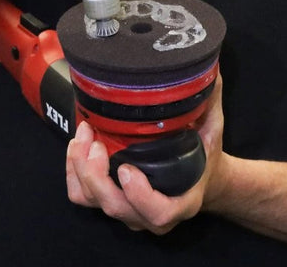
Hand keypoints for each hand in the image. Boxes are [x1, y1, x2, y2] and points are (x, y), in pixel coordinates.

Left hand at [66, 74, 225, 234]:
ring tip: (83, 134)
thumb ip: (209, 104)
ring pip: (93, 201)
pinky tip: (77, 145)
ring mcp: (128, 211)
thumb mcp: (213, 130)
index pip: (158, 212)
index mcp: (182, 201)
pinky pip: (81, 196)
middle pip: (115, 206)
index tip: (125, 167)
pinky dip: (72, 173)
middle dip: (96, 174)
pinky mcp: (111, 201)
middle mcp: (151, 214)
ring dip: (80, 169)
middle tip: (95, 139)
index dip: (138, 194)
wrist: (200, 179)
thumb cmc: (205, 155)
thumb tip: (208, 71)